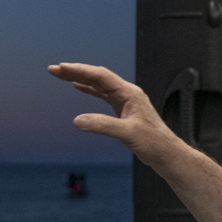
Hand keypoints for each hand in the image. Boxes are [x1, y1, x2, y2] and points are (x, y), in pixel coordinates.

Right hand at [47, 63, 178, 167]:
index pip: (101, 76)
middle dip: (75, 71)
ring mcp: (126, 102)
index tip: (62, 68)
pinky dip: (90, 90)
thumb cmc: (155, 143)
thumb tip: (79, 120)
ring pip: (99, 85)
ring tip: (61, 75)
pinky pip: (103, 95)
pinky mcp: (124, 111)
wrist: (166, 153)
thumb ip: (103, 125)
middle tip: (54, 69)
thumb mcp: (128, 133)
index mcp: (130, 94)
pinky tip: (79, 87)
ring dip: (80, 79)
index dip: (80, 71)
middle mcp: (128, 94)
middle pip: (98, 77)